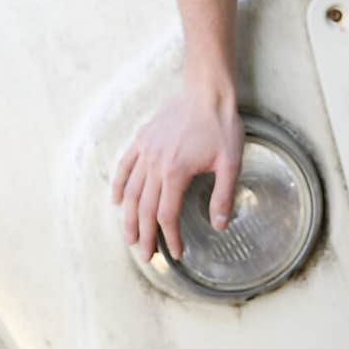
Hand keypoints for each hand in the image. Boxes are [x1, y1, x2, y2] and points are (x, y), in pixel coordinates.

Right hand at [111, 89, 244, 262]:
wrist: (207, 92)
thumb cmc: (221, 125)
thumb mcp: (230, 162)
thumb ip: (223, 196)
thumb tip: (220, 225)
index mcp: (176, 172)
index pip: (167, 215)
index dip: (170, 238)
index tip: (176, 253)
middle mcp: (155, 164)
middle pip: (145, 209)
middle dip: (145, 236)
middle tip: (146, 256)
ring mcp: (146, 150)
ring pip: (131, 192)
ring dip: (129, 218)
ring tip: (130, 238)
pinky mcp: (143, 138)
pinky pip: (125, 165)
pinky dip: (119, 185)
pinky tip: (118, 201)